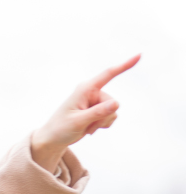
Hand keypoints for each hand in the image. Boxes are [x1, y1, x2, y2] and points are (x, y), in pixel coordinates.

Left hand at [31, 54, 139, 172]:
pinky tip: (89, 128)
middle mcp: (91, 92)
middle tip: (86, 125)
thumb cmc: (61, 128)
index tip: (139, 55)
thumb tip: (116, 103)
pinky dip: (102, 125)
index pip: (108, 75)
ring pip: (113, 112)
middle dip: (103, 117)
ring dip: (102, 123)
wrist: (54, 138)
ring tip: (86, 127)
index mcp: (85, 89)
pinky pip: (111, 117)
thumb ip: (98, 112)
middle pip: (113, 103)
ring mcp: (95, 102)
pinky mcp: (97, 111)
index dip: (124, 65)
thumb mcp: (79, 121)